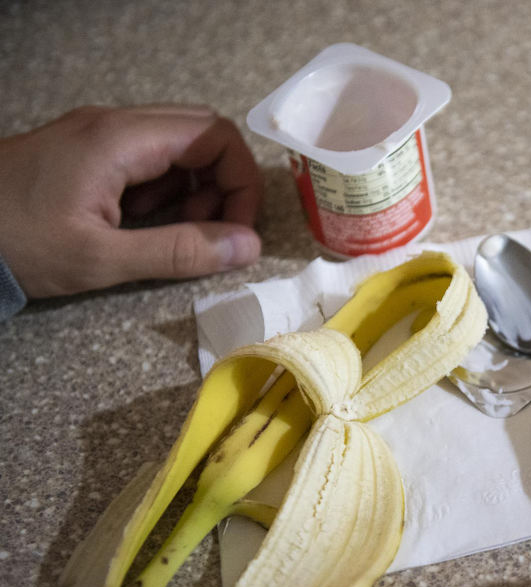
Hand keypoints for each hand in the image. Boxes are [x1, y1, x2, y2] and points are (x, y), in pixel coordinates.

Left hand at [0, 104, 262, 298]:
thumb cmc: (16, 243)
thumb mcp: (101, 259)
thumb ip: (179, 252)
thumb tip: (247, 247)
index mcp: (120, 139)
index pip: (215, 136)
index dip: (241, 183)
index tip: (238, 231)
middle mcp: (114, 123)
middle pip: (202, 133)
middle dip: (223, 185)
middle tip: (212, 232)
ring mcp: (99, 134)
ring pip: (178, 146)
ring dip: (195, 190)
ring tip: (175, 233)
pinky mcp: (88, 150)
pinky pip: (149, 158)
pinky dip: (165, 190)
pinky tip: (141, 225)